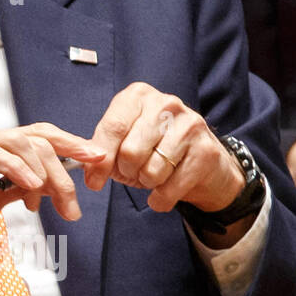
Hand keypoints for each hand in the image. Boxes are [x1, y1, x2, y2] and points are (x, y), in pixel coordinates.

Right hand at [0, 124, 105, 287]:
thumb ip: (9, 192)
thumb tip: (39, 190)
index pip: (38, 140)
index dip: (71, 149)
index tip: (99, 166)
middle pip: (39, 135)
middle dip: (71, 154)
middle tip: (92, 182)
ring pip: (22, 143)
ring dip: (48, 175)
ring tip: (60, 205)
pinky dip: (17, 168)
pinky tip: (33, 188)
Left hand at [85, 82, 246, 245]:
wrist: (203, 164)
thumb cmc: (154, 150)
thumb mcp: (122, 143)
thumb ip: (101, 151)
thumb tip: (87, 169)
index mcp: (138, 96)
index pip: (113, 127)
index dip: (100, 159)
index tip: (93, 182)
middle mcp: (165, 104)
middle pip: (131, 151)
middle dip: (127, 171)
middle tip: (134, 172)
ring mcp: (190, 125)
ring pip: (151, 170)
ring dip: (146, 183)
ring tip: (153, 176)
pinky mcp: (207, 151)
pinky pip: (171, 188)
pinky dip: (161, 199)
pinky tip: (164, 191)